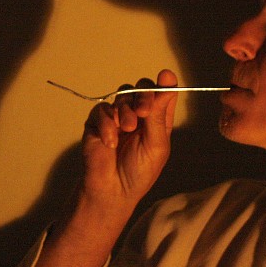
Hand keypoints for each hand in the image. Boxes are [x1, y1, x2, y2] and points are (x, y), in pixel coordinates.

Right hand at [81, 69, 177, 209]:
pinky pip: (102, 110)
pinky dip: (107, 123)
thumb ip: (159, 113)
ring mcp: (117, 117)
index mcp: (157, 120)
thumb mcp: (156, 143)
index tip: (165, 76)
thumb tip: (168, 81)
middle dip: (144, 96)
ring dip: (125, 111)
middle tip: (143, 112)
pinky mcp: (97, 122)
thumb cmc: (139, 172)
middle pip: (142, 89)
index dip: (165, 84)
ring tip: (126, 130)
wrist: (111, 190)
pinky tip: (110, 142)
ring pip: (122, 95)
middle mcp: (138, 115)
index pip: (163, 95)